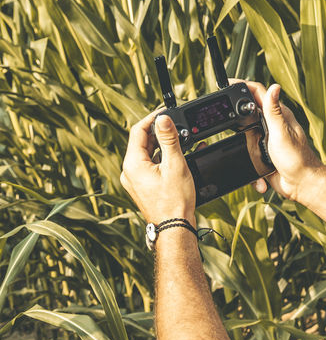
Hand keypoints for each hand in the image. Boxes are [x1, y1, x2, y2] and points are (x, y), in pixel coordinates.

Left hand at [121, 109, 196, 226]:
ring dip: (162, 145)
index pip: (138, 131)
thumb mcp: (174, 164)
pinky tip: (178, 157)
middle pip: (142, 142)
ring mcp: (134, 181)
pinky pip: (150, 166)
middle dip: (159, 132)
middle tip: (177, 126)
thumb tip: (163, 119)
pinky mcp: (142, 187)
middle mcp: (129, 172)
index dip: (152, 118)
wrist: (175, 227)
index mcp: (132, 164)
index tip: (165, 112)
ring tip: (181, 141)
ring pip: (147, 154)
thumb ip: (168, 138)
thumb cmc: (174, 200)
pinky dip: (162, 158)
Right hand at [240, 81, 322, 203]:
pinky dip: (248, 158)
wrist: (301, 184)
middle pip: (250, 110)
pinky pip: (250, 152)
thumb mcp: (281, 132)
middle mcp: (273, 124)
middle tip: (222, 108)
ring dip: (239, 138)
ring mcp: (268, 138)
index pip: (259, 94)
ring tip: (229, 136)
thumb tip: (275, 86)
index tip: (228, 84)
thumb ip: (274, 111)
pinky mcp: (264, 153)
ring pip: (247, 132)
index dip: (243, 86)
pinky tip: (252, 165)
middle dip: (236, 109)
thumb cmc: (296, 158)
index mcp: (279, 115)